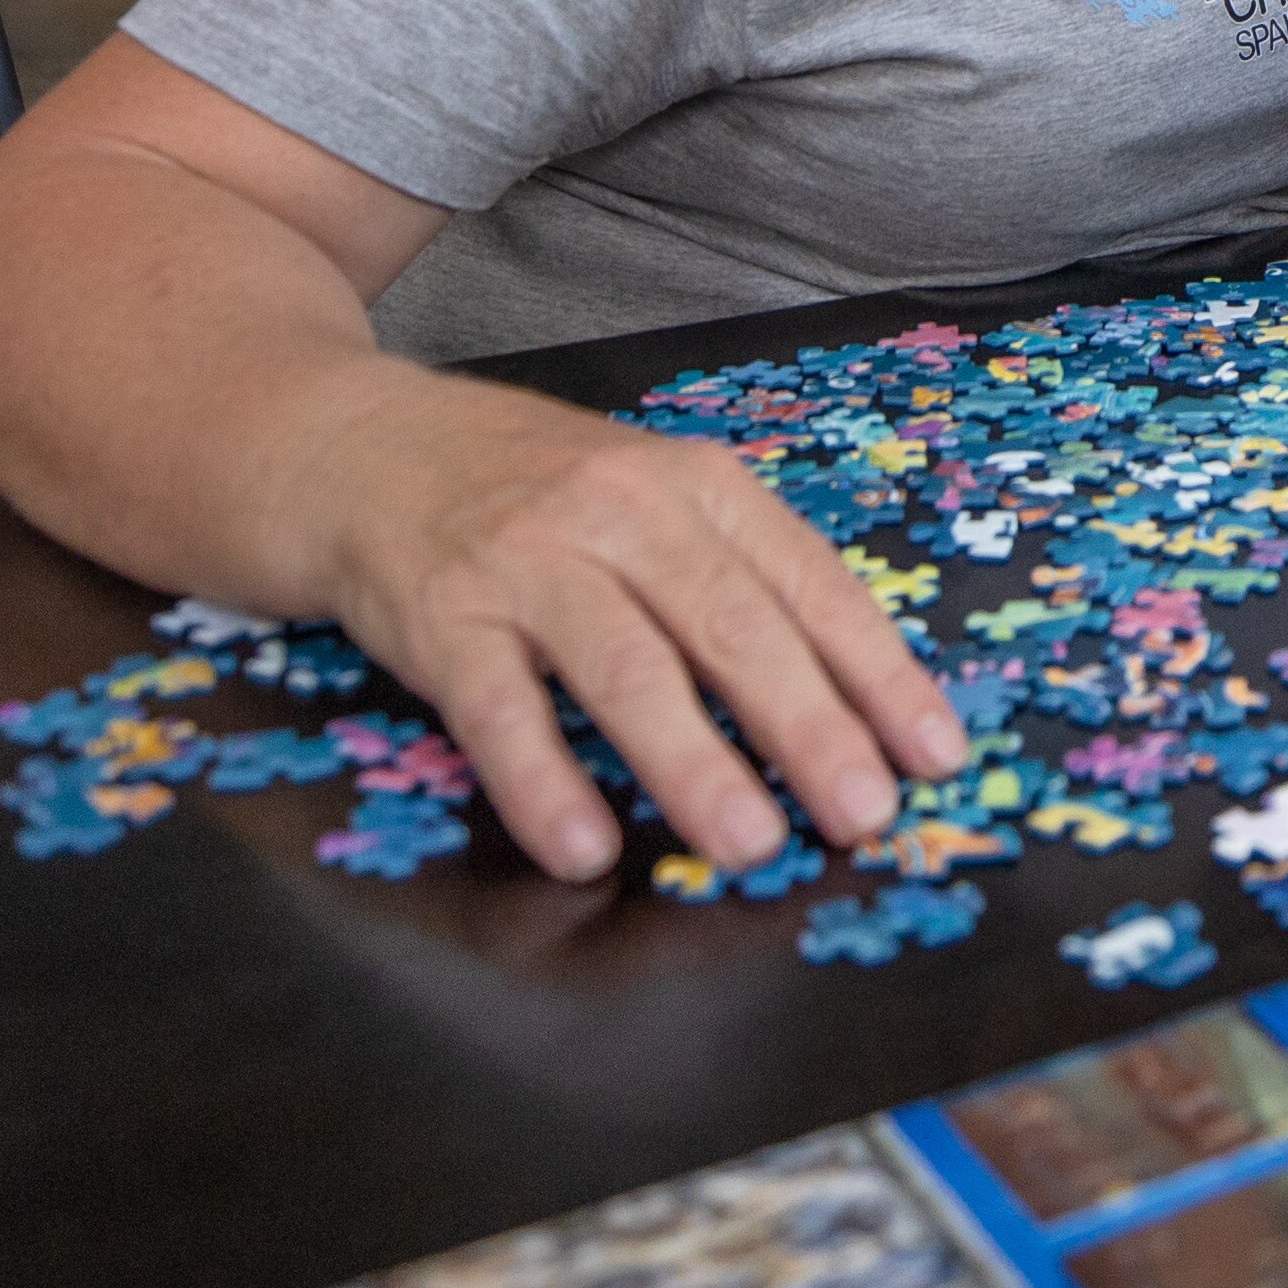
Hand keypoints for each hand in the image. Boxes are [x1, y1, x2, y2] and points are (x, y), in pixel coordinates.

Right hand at [301, 367, 967, 884]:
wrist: (351, 440)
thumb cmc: (526, 492)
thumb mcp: (649, 500)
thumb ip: (732, 578)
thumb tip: (845, 701)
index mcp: (698, 485)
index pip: (811, 585)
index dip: (879, 674)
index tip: (935, 755)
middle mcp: (623, 511)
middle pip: (734, 626)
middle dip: (810, 727)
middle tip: (866, 815)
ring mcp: (528, 559)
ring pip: (628, 667)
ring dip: (694, 761)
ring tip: (750, 842)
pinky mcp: (439, 610)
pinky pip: (497, 706)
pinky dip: (542, 780)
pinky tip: (581, 847)